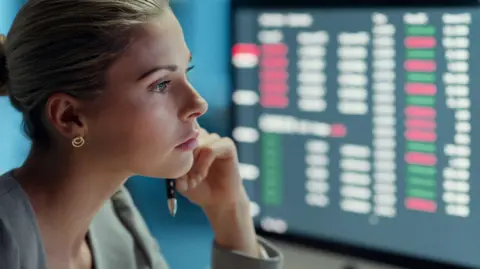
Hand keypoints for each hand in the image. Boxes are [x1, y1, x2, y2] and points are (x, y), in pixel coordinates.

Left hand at [175, 128, 259, 256]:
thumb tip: (171, 159)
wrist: (220, 203)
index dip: (173, 152)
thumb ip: (176, 167)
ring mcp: (216, 140)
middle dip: (182, 159)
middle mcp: (203, 137)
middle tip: (183, 180)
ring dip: (192, 163)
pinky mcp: (228, 147)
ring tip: (192, 182)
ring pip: (197, 142)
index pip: (177, 135)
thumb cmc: (200, 190)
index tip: (173, 172)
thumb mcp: (182, 179)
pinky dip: (203, 162)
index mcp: (191, 142)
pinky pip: (211, 147)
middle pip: (186, 137)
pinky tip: (200, 176)